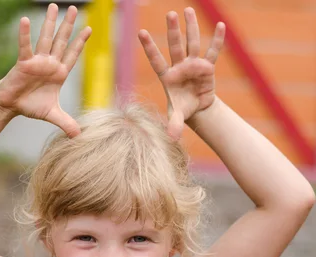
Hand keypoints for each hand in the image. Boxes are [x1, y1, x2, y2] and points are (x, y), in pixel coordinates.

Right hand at [0, 4, 91, 137]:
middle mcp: (49, 64)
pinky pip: (25, 46)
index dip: (80, 43)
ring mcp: (37, 61)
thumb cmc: (30, 106)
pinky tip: (25, 20)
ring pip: (46, 39)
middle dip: (69, 25)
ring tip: (54, 6)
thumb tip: (79, 136)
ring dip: (50, 23)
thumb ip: (66, 123)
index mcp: (59, 73)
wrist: (10, 106)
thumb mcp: (52, 115)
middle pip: (61, 41)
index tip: (89, 29)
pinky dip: (25, 34)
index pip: (72, 54)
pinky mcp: (23, 63)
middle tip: (75, 8)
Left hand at [138, 8, 225, 139]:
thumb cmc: (181, 109)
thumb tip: (171, 138)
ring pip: (192, 43)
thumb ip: (173, 124)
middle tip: (170, 13)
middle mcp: (179, 66)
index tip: (141, 32)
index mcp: (167, 76)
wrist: (196, 109)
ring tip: (188, 10)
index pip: (156, 59)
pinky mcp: (207, 67)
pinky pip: (213, 52)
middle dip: (174, 30)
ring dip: (191, 27)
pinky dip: (217, 40)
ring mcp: (193, 65)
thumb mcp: (176, 116)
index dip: (150, 47)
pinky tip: (221, 26)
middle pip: (176, 45)